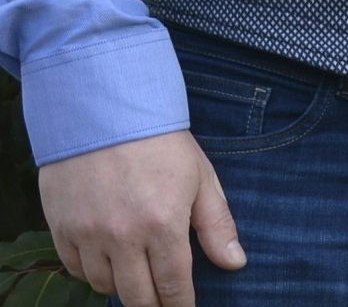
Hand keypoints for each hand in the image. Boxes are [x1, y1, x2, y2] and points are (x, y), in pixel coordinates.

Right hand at [39, 130, 244, 305]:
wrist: (105, 112)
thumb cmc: (161, 143)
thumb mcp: (201, 178)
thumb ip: (217, 225)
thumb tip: (235, 263)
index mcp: (162, 224)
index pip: (172, 285)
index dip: (181, 305)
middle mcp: (122, 237)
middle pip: (136, 296)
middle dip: (153, 305)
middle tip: (163, 303)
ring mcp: (88, 235)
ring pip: (104, 286)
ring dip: (123, 287)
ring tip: (138, 275)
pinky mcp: (62, 229)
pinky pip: (75, 270)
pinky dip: (92, 272)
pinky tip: (108, 261)